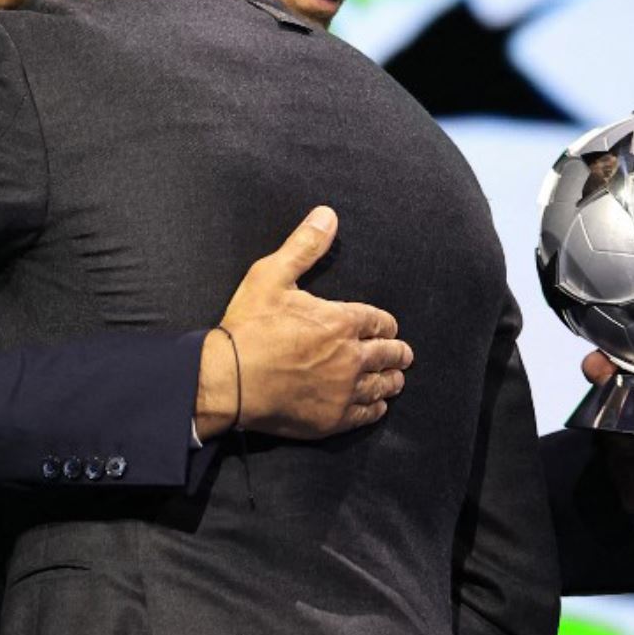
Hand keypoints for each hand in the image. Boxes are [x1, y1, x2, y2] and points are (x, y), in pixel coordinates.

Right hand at [196, 206, 413, 441]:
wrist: (229, 380)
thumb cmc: (249, 328)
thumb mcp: (272, 275)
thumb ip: (304, 246)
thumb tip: (327, 215)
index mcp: (341, 322)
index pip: (378, 321)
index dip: (386, 324)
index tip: (388, 327)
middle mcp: (351, 357)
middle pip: (387, 354)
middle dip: (397, 352)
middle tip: (404, 354)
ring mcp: (343, 391)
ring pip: (381, 386)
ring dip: (391, 380)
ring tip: (397, 379)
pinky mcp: (332, 419)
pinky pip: (365, 414)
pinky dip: (375, 408)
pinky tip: (377, 406)